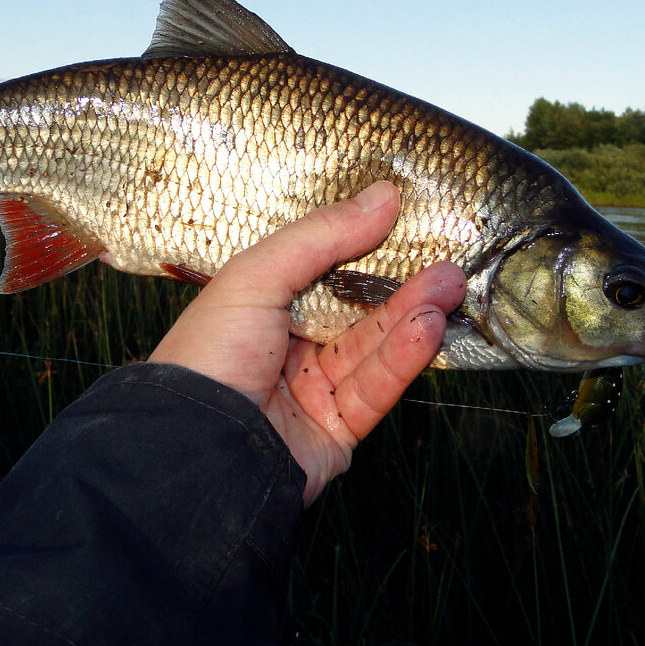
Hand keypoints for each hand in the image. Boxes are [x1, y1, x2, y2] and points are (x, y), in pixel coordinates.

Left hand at [149, 181, 465, 504]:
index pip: (321, 273)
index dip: (364, 251)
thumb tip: (383, 195)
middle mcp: (286, 348)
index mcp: (258, 309)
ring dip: (411, 318)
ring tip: (448, 288)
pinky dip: (402, 359)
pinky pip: (375, 390)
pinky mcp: (335, 432)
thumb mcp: (255, 277)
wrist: (195, 450)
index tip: (407, 227)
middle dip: (403, 288)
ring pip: (372, 350)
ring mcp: (311, 392)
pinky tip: (427, 328)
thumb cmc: (209, 354)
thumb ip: (321, 237)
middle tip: (449, 261)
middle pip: (356, 312)